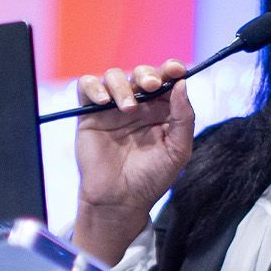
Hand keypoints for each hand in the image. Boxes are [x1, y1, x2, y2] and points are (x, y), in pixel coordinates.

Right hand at [70, 59, 193, 263]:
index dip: (171, 69)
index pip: (166, 80)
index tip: (177, 69)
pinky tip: (104, 102)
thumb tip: (181, 84)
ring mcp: (112, 108)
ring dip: (122, 84)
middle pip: (141, 73)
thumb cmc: (151, 179)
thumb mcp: (178, 150)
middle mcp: (138, 105)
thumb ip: (183, 117)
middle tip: (151, 86)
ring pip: (114, 75)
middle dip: (147, 73)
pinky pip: (87, 86)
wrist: (120, 201)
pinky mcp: (90, 114)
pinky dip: (94, 87)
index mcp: (161, 110)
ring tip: (128, 108)